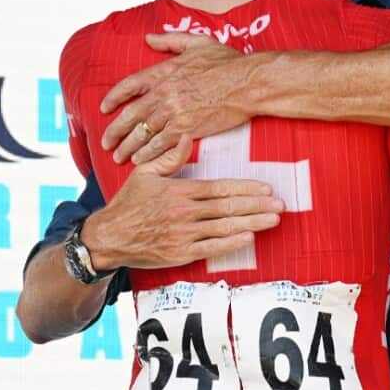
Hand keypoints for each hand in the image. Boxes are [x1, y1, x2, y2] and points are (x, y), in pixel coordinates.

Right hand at [83, 136, 283, 269]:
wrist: (107, 237)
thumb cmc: (128, 203)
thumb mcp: (144, 173)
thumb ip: (169, 156)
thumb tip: (188, 136)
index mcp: (179, 190)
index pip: (219, 188)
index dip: (245, 188)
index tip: (267, 188)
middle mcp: (184, 212)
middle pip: (228, 207)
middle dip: (257, 205)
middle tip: (281, 204)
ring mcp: (183, 234)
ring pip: (224, 227)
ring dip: (252, 223)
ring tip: (274, 220)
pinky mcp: (180, 253)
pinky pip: (211, 248)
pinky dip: (232, 243)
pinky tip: (249, 238)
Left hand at [100, 33, 252, 163]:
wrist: (246, 83)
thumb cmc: (228, 62)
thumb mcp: (198, 43)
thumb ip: (171, 40)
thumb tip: (150, 37)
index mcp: (163, 72)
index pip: (128, 86)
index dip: (113, 98)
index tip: (104, 108)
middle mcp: (163, 93)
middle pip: (129, 115)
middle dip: (114, 131)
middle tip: (106, 143)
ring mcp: (172, 112)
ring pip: (141, 133)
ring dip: (128, 147)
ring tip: (119, 156)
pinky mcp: (185, 128)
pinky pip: (159, 144)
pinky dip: (147, 154)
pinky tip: (140, 160)